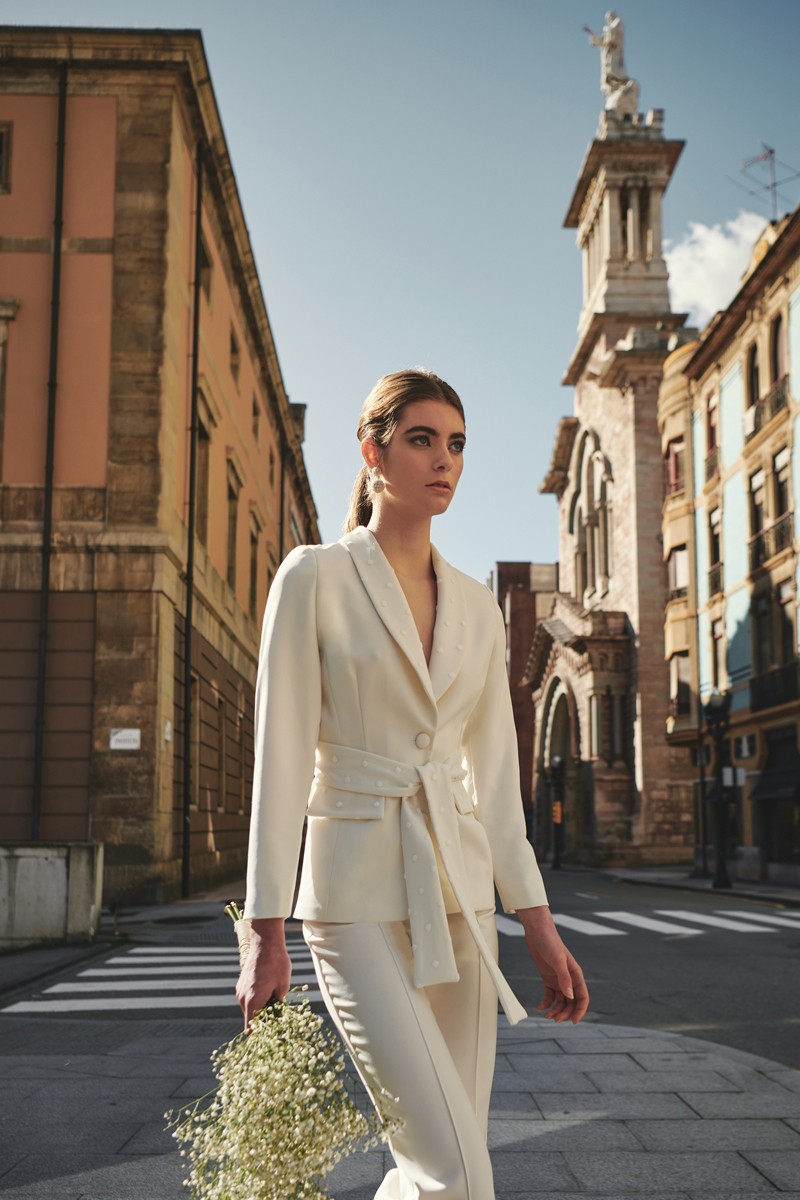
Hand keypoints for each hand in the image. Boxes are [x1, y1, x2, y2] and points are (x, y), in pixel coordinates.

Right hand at [234, 918, 291, 1030]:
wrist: (265, 941)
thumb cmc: (277, 963)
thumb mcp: (283, 985)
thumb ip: (279, 1003)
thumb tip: (278, 1014)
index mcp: (252, 1001)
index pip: (251, 1027)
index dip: (260, 1034)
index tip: (270, 1036)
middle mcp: (242, 998)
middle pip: (251, 1018)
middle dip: (262, 1021)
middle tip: (278, 1019)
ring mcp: (240, 989)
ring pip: (249, 1007)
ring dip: (260, 1008)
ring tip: (275, 1003)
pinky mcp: (241, 983)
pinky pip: (248, 997)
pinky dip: (256, 999)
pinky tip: (269, 992)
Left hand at [516, 906, 588, 1024]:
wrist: (538, 931)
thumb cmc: (550, 943)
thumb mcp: (558, 960)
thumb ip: (564, 978)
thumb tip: (570, 997)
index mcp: (576, 975)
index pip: (583, 997)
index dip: (580, 1011)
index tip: (573, 1022)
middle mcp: (569, 979)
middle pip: (572, 1002)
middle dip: (565, 1013)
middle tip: (554, 1019)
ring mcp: (559, 979)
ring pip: (561, 1000)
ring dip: (556, 1010)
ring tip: (547, 1015)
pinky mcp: (548, 978)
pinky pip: (550, 995)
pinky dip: (547, 1002)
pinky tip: (540, 1006)